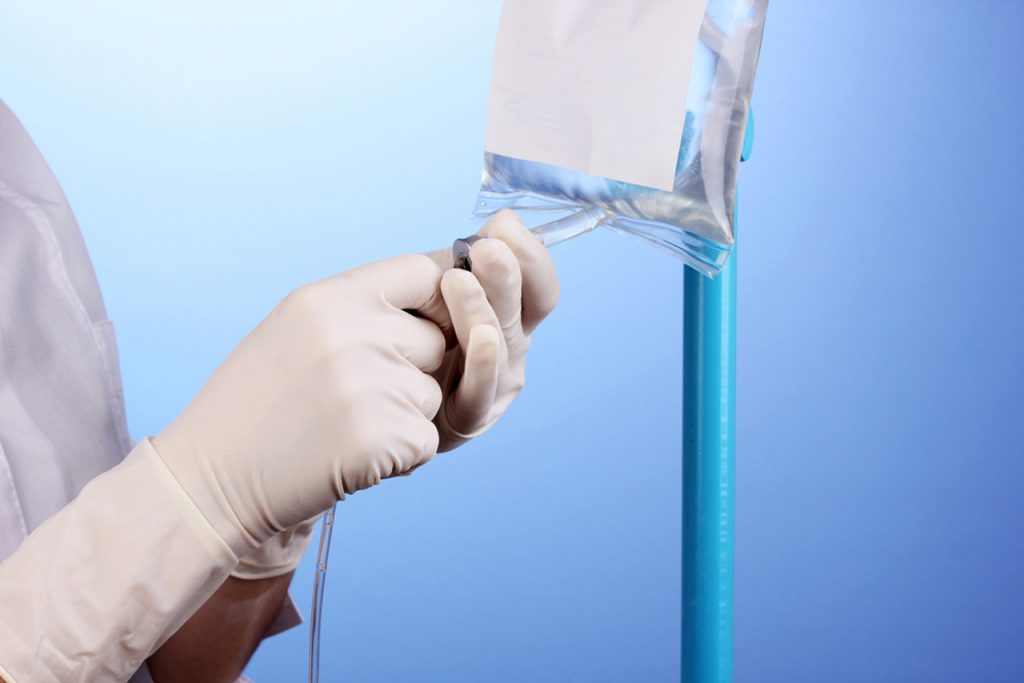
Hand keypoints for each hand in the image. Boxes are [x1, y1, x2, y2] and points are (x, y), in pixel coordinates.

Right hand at [153, 254, 450, 555]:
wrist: (209, 483)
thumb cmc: (256, 407)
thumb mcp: (297, 332)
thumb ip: (361, 310)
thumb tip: (443, 291)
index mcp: (328, 299)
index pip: (423, 273)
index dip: (434, 302)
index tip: (422, 327)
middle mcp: (350, 333)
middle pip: (437, 341)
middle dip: (413, 371)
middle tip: (356, 398)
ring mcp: (366, 386)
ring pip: (432, 396)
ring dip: (403, 418)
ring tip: (342, 429)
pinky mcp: (379, 438)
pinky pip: (425, 441)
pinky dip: (400, 457)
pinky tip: (350, 459)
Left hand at [427, 210, 559, 450]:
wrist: (371, 396)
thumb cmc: (408, 334)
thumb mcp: (434, 286)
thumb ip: (466, 256)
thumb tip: (508, 220)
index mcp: (509, 314)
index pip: (540, 286)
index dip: (532, 258)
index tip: (505, 229)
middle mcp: (510, 349)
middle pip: (523, 312)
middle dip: (508, 277)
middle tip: (487, 250)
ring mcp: (494, 385)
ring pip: (499, 347)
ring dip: (482, 312)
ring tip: (458, 283)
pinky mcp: (467, 418)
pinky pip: (480, 392)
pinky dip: (482, 364)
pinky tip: (477, 339)